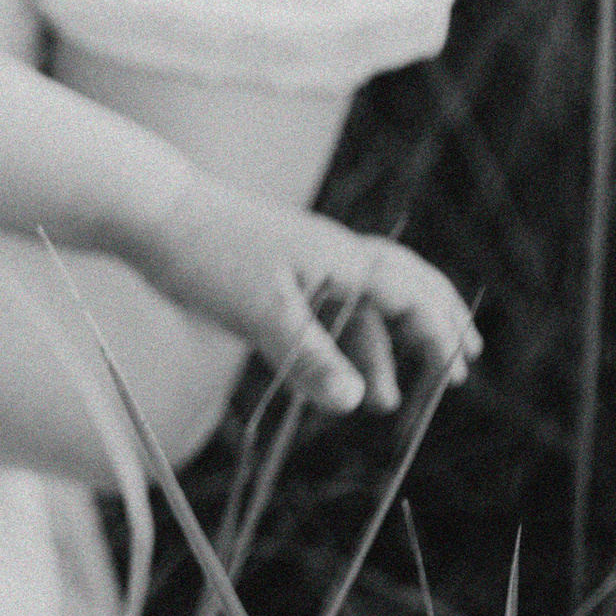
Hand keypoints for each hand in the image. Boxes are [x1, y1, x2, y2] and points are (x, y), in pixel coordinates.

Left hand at [140, 181, 478, 415]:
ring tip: (384, 404)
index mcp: (342, 259)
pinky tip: (331, 374)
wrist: (153, 211)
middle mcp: (332, 257)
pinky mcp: (273, 274)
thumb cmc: (208, 254)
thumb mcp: (261, 313)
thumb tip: (357, 402)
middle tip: (463, 363)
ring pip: (359, 307)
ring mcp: (303, 264)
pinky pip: (323, 310)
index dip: (438, 333)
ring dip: (377, 352)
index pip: (411, 294)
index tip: (458, 372)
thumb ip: (310, 358)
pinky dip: (337, 343)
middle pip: (403, 288)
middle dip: (434, 328)